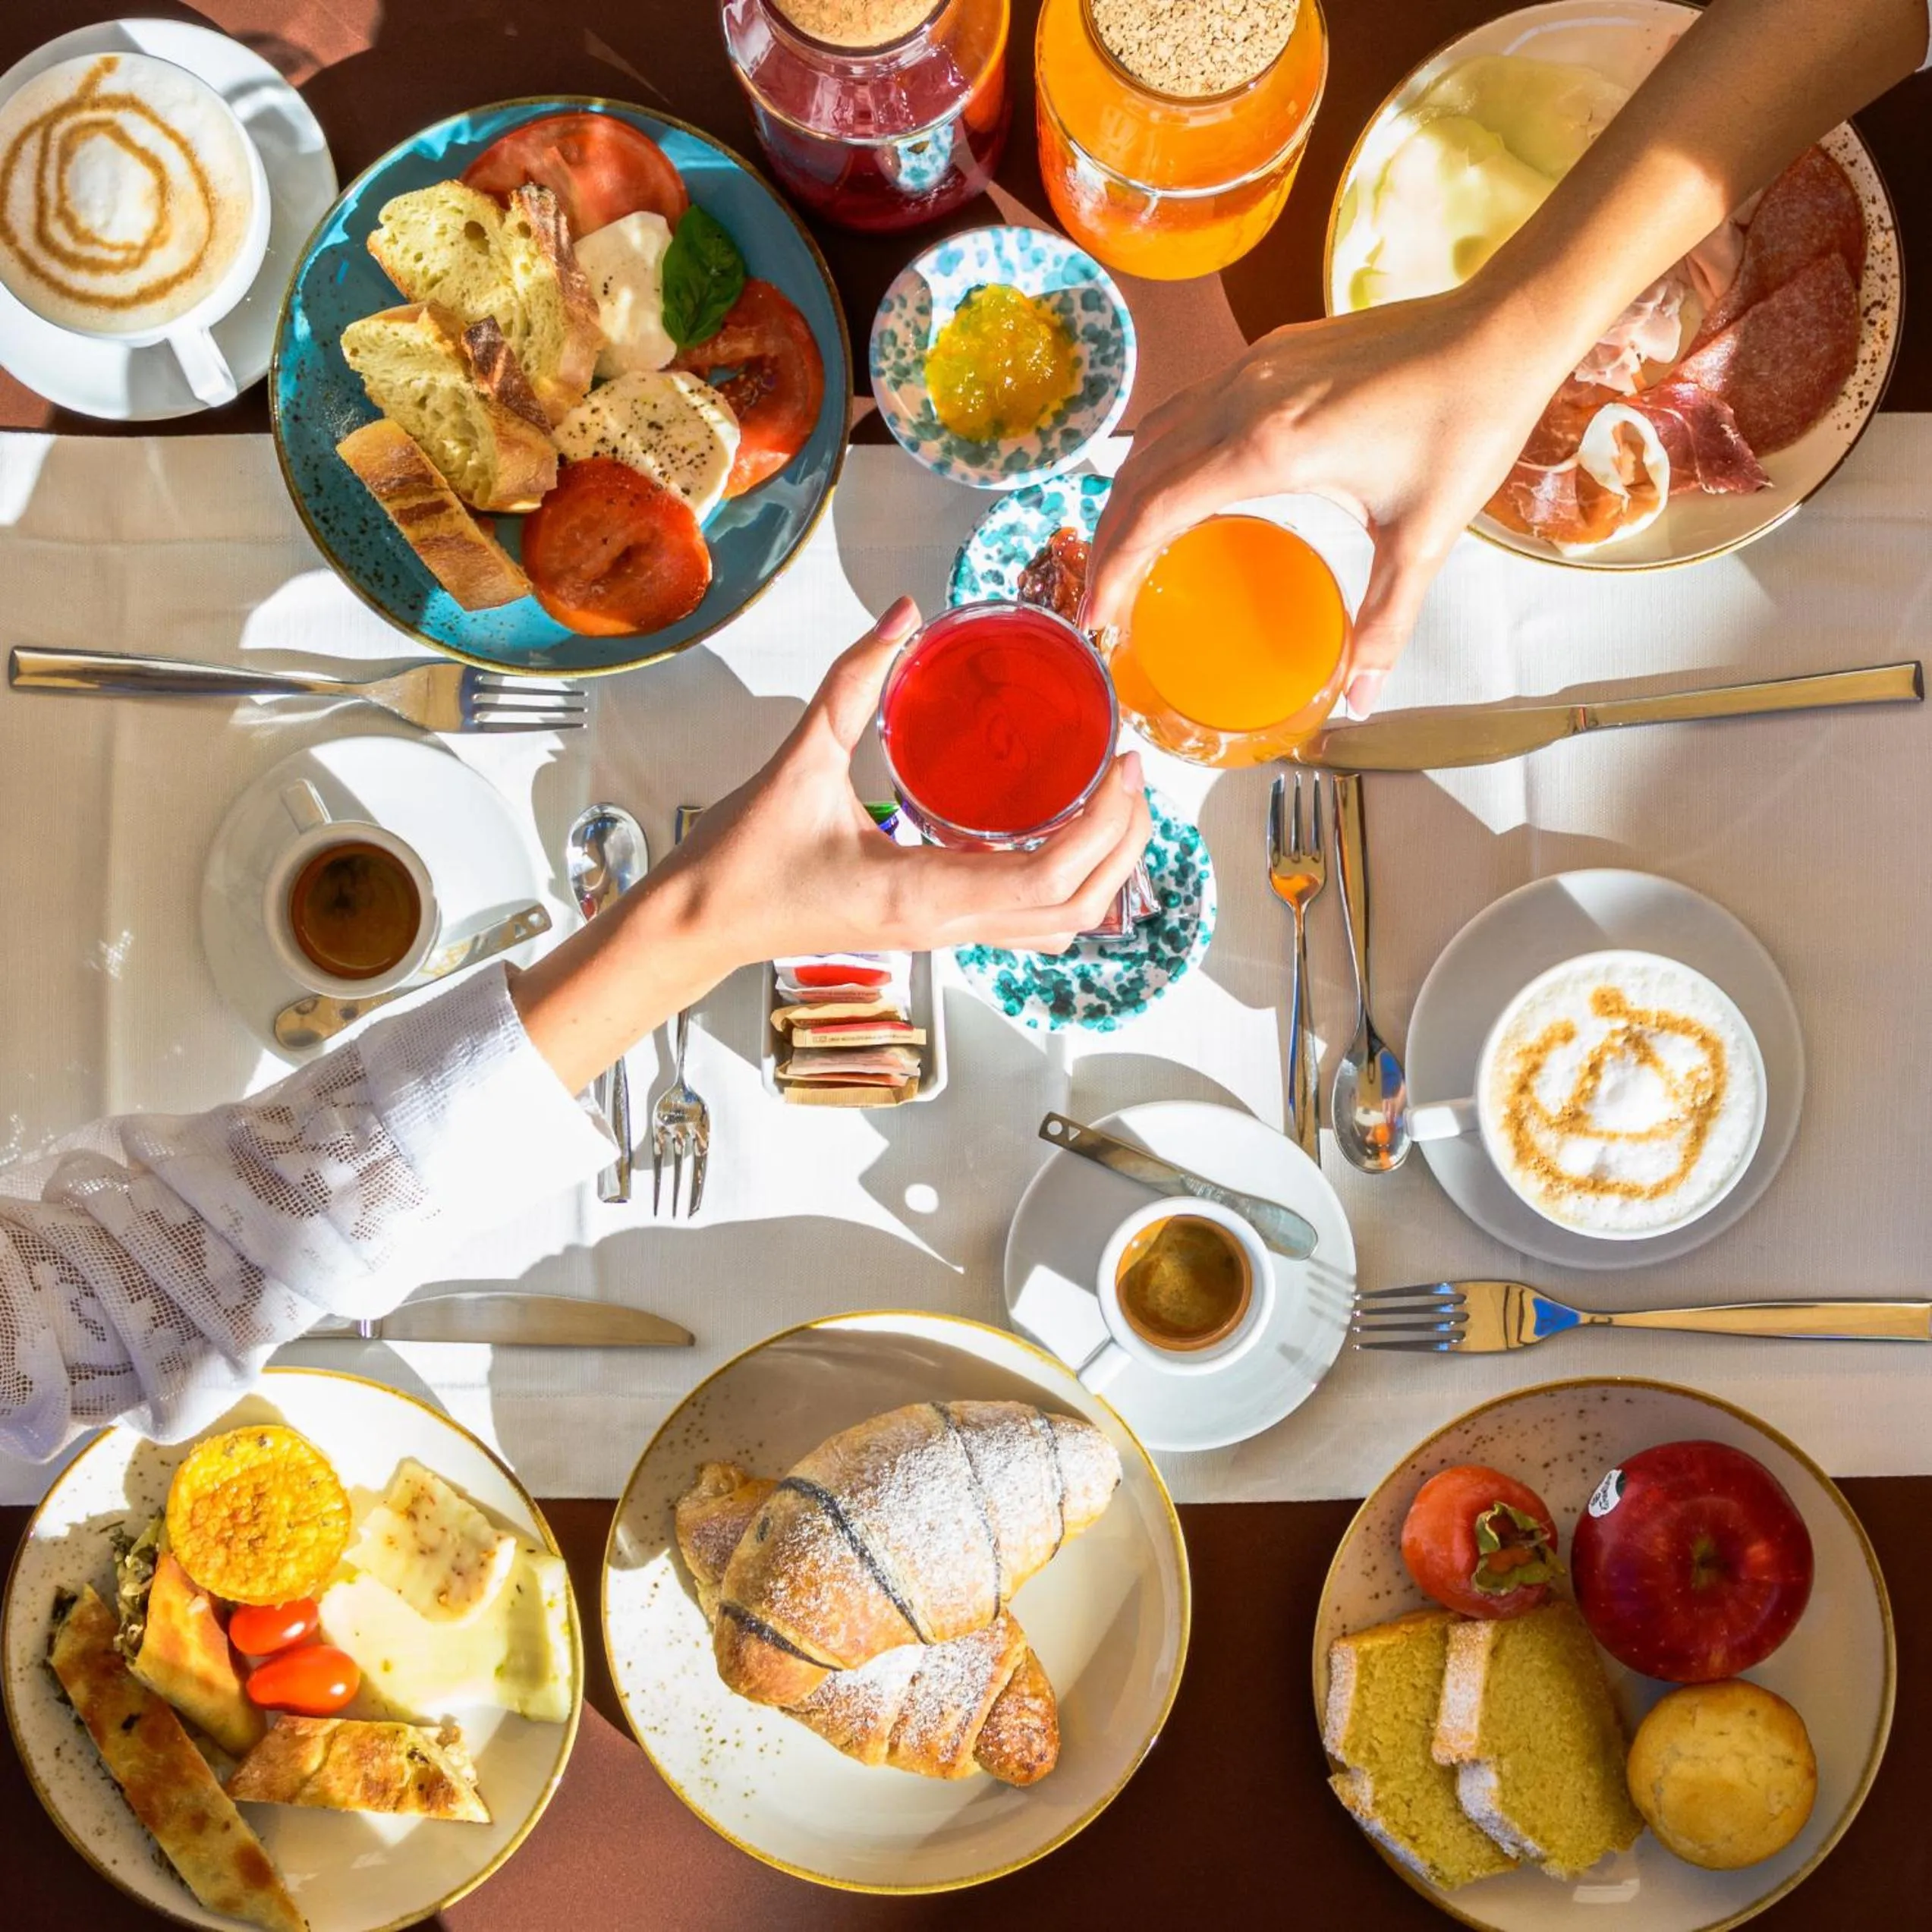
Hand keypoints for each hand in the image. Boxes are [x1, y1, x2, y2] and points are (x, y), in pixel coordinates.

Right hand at [514, 600, 1148, 1090]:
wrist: (702, 923)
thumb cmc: (742, 860)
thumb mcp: (799, 759)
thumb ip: (854, 682)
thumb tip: (903, 614)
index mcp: (921, 892)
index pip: (1045, 876)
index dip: (1104, 823)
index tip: (1122, 762)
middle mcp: (946, 924)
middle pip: (1075, 909)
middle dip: (1125, 843)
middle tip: (1133, 771)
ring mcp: (945, 936)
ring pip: (1059, 927)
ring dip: (1105, 871)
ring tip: (1116, 802)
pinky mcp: (938, 929)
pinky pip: (1026, 923)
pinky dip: (1068, 886)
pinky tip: (1067, 832)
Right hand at [1084, 283, 1571, 714]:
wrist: (1502, 330)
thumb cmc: (1466, 423)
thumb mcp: (1424, 539)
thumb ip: (1384, 623)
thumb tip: (1360, 697)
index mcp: (1270, 446)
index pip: (1156, 509)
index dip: (1115, 566)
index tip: (1096, 614)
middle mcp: (1244, 399)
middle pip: (1139, 474)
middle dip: (1107, 541)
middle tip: (1097, 600)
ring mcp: (1252, 369)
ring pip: (1156, 435)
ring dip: (1128, 495)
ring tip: (1121, 550)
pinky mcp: (1269, 355)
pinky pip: (1189, 409)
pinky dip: (1161, 456)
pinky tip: (1172, 488)